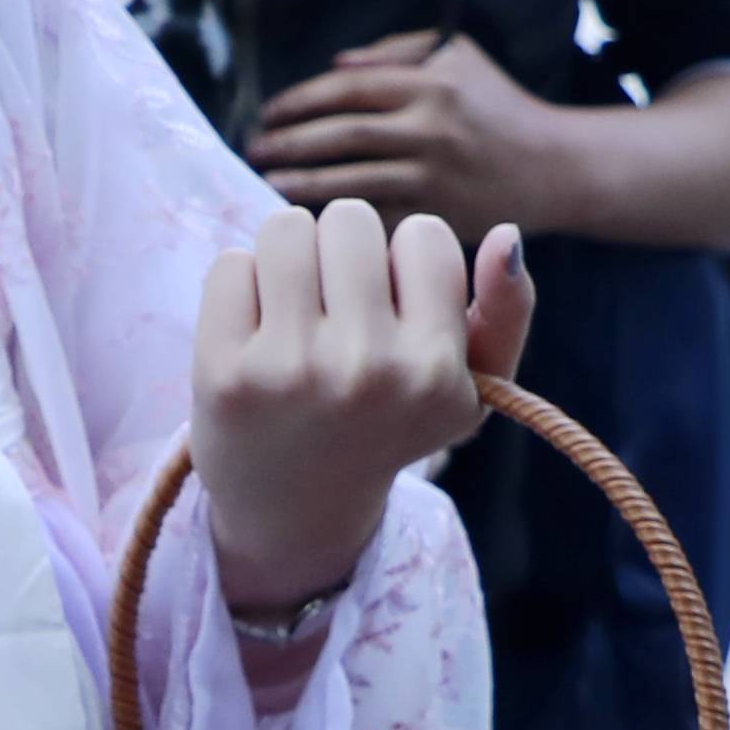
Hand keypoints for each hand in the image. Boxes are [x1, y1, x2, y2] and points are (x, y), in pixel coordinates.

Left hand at [189, 203, 535, 617]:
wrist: (295, 509)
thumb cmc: (388, 425)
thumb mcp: (467, 388)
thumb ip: (507, 313)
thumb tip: (506, 234)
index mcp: (433, 371)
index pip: (424, 234)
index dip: (403, 262)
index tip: (391, 308)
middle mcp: (366, 370)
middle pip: (350, 220)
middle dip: (341, 252)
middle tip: (335, 310)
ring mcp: (289, 371)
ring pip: (286, 228)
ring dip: (289, 260)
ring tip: (295, 315)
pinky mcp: (222, 372)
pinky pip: (230, 264)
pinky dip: (241, 290)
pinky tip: (254, 338)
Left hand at [247, 33, 568, 240]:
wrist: (557, 168)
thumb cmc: (500, 109)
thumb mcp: (459, 58)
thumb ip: (396, 55)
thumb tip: (336, 67)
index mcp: (431, 85)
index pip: (346, 90)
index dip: (297, 101)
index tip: (268, 113)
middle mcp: (431, 130)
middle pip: (340, 135)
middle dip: (287, 143)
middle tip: (254, 151)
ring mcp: (435, 179)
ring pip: (350, 182)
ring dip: (300, 185)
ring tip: (268, 185)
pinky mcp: (438, 219)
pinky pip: (374, 220)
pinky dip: (336, 221)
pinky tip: (306, 222)